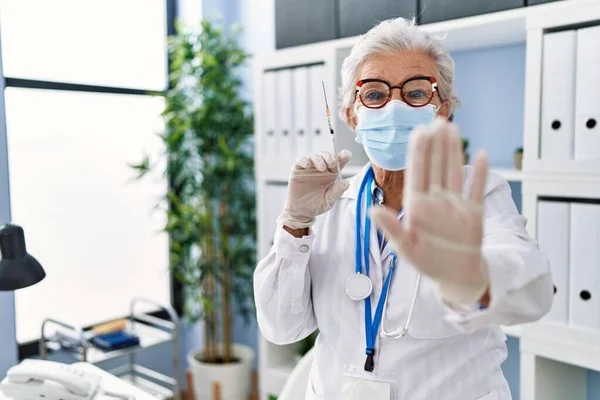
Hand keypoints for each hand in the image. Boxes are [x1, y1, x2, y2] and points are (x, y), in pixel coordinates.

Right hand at [277, 150, 351, 229]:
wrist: (302, 211)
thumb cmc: (317, 205)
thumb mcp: (329, 200)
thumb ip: (337, 191)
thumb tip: (346, 183)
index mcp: (332, 174)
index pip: (339, 161)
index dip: (344, 156)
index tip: (346, 155)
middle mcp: (321, 168)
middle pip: (326, 156)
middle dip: (330, 157)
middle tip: (332, 164)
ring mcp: (309, 168)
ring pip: (314, 156)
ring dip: (318, 159)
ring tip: (321, 168)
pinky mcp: (298, 170)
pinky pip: (300, 160)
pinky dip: (304, 160)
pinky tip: (308, 165)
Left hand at [370, 119, 489, 305]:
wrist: (455, 276)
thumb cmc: (428, 262)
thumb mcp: (406, 248)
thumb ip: (392, 228)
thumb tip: (373, 210)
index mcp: (417, 206)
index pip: (417, 174)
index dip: (418, 153)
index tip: (419, 132)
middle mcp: (436, 200)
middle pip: (436, 167)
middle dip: (435, 144)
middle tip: (436, 120)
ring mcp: (455, 204)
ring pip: (454, 171)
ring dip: (453, 151)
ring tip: (452, 128)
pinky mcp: (474, 212)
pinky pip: (477, 189)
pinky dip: (480, 174)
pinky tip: (481, 155)